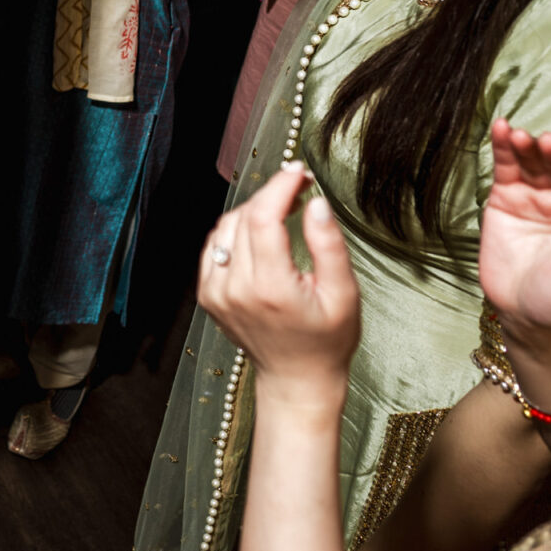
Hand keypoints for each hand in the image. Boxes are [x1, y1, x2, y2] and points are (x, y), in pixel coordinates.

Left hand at [199, 165, 360, 406]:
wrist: (295, 378)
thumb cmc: (327, 339)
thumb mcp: (343, 293)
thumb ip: (329, 246)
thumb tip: (315, 203)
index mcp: (270, 287)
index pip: (263, 218)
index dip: (280, 187)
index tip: (298, 172)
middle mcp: (235, 288)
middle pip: (244, 218)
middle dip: (270, 195)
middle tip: (298, 189)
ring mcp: (216, 293)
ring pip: (226, 228)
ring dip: (252, 211)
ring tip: (282, 210)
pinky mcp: (207, 295)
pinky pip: (214, 247)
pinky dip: (235, 231)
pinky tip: (258, 233)